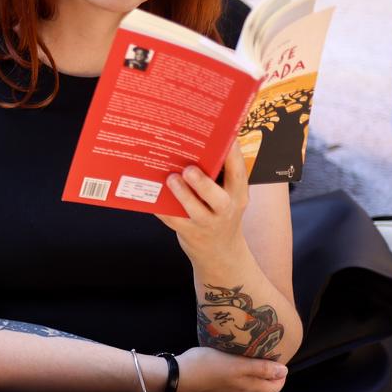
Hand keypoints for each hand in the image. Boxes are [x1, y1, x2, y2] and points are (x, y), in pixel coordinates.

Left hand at [157, 141, 248, 269]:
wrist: (221, 253)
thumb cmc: (220, 213)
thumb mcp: (229, 195)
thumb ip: (220, 175)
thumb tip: (200, 143)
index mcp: (238, 194)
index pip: (239, 174)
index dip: (233, 156)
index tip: (225, 139)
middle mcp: (226, 209)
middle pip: (218, 198)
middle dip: (203, 183)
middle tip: (189, 169)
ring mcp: (207, 224)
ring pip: (196, 211)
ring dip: (182, 195)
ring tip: (171, 179)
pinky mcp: (190, 234)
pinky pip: (174, 220)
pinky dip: (162, 208)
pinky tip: (151, 196)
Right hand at [174, 345, 287, 391]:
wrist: (176, 377)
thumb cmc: (207, 367)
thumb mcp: (236, 364)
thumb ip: (260, 368)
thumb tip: (284, 371)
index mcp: (248, 388)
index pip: (274, 388)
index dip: (281, 377)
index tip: (280, 362)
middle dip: (269, 380)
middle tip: (269, 363)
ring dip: (255, 383)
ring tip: (254, 369)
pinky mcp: (214, 391)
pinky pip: (234, 389)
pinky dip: (239, 383)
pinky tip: (232, 373)